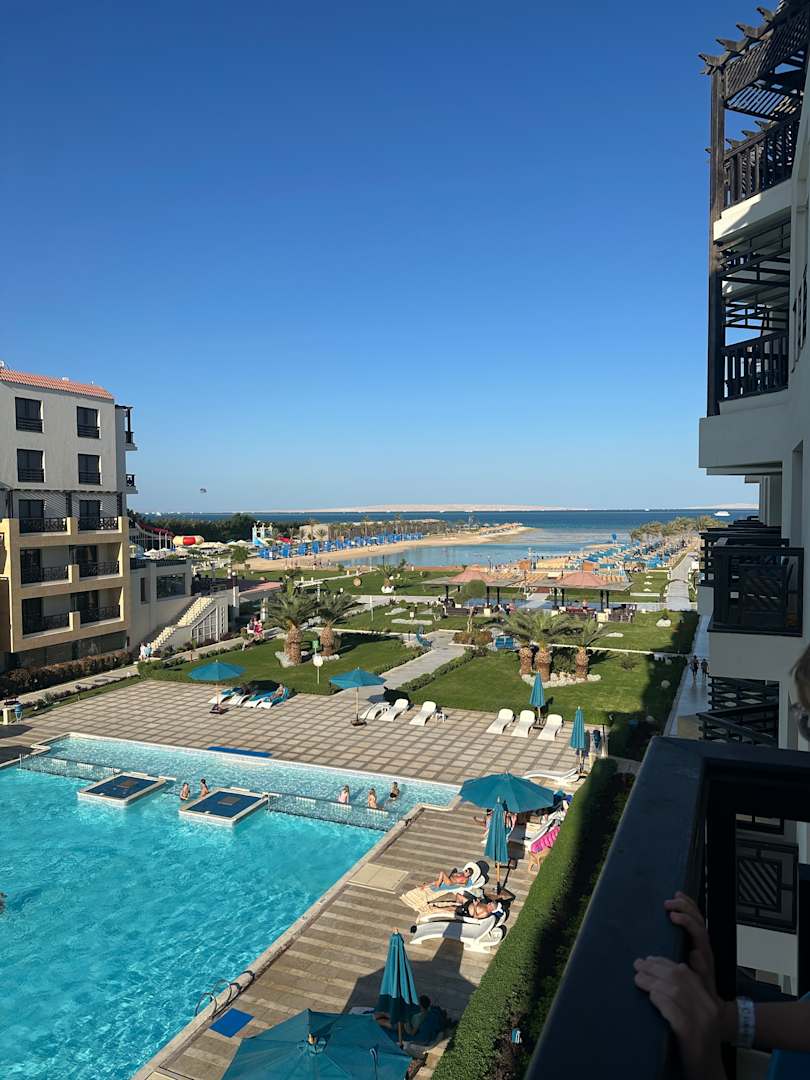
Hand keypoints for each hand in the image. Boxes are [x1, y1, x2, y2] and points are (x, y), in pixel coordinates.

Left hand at [634, 956, 724, 1078]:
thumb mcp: (701, 1016)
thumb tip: (678, 967)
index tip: (650, 958)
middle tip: (638, 965)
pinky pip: (674, 1010)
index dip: (666, 962)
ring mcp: (701, 1021)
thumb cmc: (700, 1045)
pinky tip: (651, 997)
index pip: (688, 973)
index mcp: (710, 1001)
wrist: (710, 1075)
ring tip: (638, 979)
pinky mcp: (691, 1034)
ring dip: (653, 981)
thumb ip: (691, 993)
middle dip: (656, 968)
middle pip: (680, 978)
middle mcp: (708, 1008)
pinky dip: (661, 999)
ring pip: (675, 991)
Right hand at [665, 893, 716, 998]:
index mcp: (704, 954)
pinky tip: (679, 902)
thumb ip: (699, 970)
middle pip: (698, 920)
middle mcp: (704, 945)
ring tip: (674, 897)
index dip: (686, 921)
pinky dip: (688, 909)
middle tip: (667, 904)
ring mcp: (701, 943)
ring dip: (686, 905)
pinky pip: (694, 921)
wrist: (714, 1004)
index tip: (672, 916)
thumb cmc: (703, 994)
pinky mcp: (696, 943)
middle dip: (684, 908)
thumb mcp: (700, 986)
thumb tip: (695, 953)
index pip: (698, 931)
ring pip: (697, 918)